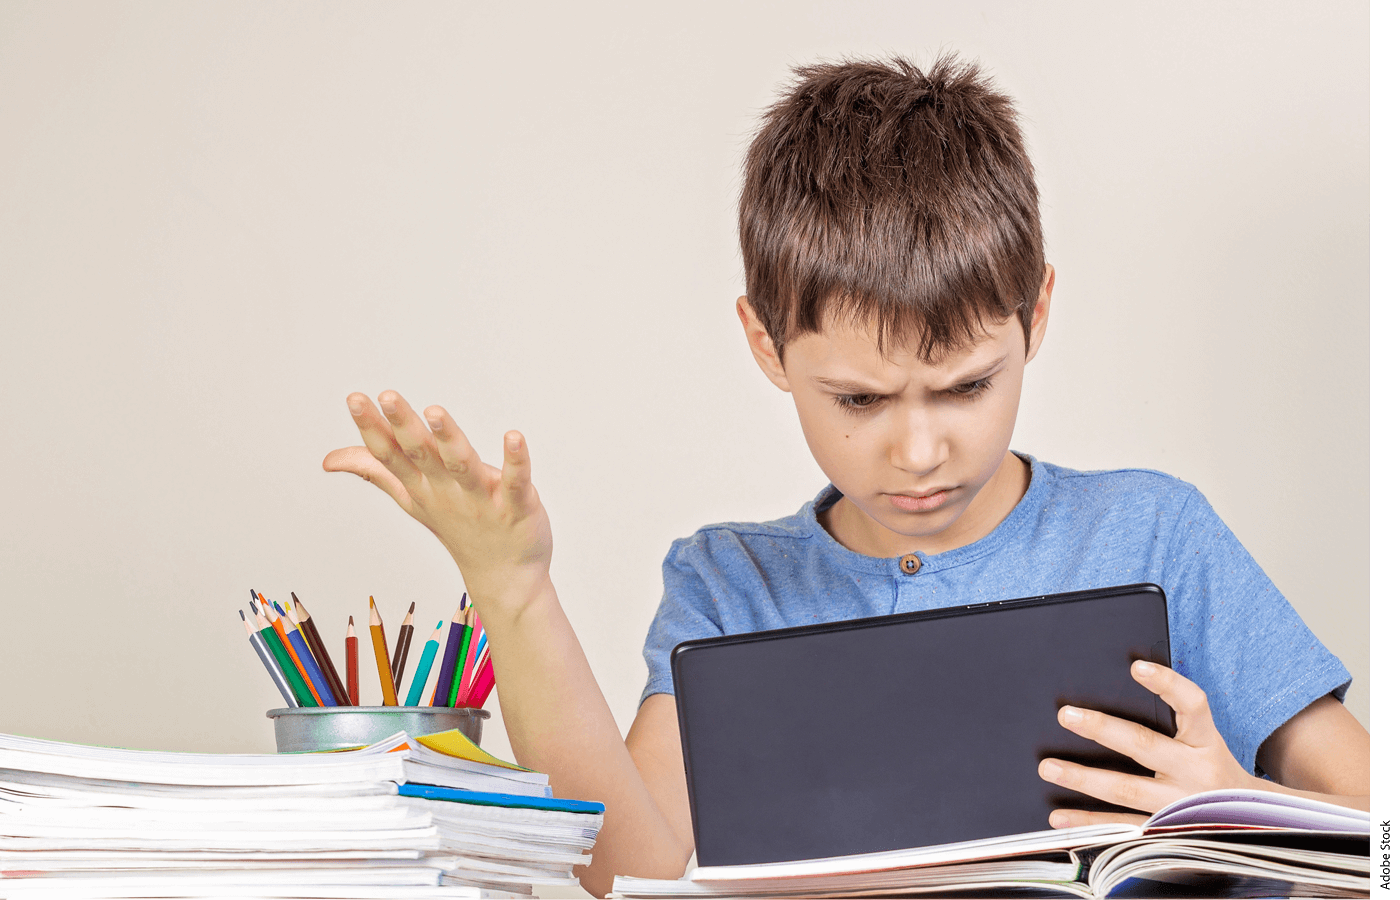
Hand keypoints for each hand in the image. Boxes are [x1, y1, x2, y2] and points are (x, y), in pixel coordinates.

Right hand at [322, 391, 552, 612]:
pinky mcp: (516, 506)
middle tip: (388, 396)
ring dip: (449, 439)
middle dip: (405, 425)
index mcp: (422, 487)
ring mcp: (481, 500)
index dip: (373, 428)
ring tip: (435, 412)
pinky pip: (516, 481)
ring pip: (461, 465)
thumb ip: (378, 471)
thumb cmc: (459, 528)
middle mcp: (446, 491)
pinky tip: (514, 437)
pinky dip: (516, 461)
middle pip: (421, 455)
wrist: (504, 576)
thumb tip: (331, 459)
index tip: (355, 398)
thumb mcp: (412, 499)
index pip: (391, 455)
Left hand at [1038, 660, 1257, 826]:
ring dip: (1083, 778)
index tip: (1136, 667)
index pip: (1192, 705)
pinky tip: (1059, 817)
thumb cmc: (1214, 771)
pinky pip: (1122, 827)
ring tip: (1048, 768)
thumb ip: (1174, 723)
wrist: (1255, 824)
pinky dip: (1089, 823)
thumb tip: (1120, 694)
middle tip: (1065, 715)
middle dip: (1101, 729)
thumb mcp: (1205, 743)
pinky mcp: (1166, 832)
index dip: (1167, 683)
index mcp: (1206, 742)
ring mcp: (1181, 805)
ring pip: (1126, 789)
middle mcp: (1195, 771)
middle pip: (1144, 745)